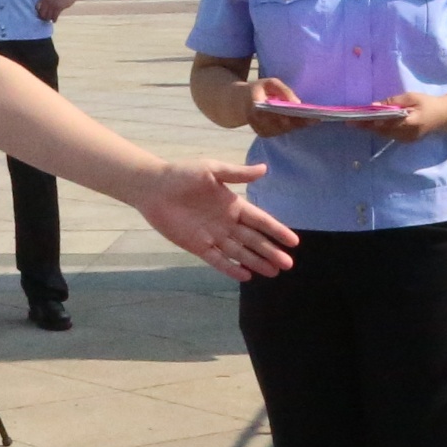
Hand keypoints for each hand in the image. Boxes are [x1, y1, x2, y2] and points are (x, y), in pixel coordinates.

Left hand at [33, 0, 79, 23]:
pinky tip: (54, 21)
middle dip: (43, 17)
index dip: (38, 12)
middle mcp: (47, 0)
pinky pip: (54, 17)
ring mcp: (53, 4)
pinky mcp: (59, 7)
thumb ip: (45, 2)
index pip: (36, 7)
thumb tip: (39, 14)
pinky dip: (54, 20)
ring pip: (48, 16)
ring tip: (50, 20)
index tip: (40, 16)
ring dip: (49, 19)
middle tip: (46, 19)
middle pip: (42, 13)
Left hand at [134, 159, 297, 278]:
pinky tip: (246, 276)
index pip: (260, 220)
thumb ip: (237, 174)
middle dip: (271, 251)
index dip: (277, 230)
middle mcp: (227, 222)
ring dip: (256, 262)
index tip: (294, 241)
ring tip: (273, 273)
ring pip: (239, 252)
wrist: (153, 187)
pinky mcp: (197, 246)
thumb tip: (265, 170)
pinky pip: (218, 259)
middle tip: (288, 264)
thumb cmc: (182, 174)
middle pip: (254, 240)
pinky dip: (231, 267)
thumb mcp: (212, 169)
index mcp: (233, 204)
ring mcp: (213, 236)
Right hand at [237, 75, 318, 139]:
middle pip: (282, 124)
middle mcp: (256, 121)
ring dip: (297, 125)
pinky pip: (280, 132)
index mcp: (255, 105)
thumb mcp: (269, 83)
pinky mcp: (263, 134)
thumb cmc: (257, 89)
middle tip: (316, 117)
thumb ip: (283, 90)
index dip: (292, 114)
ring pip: (282, 130)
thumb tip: (298, 102)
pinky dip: (291, 127)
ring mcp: (259, 129)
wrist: (238, 102)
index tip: (307, 112)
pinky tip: (302, 123)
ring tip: (312, 120)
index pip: (276, 112)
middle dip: (299, 121)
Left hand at [360, 89, 441, 143]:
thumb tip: (375, 105)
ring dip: (371, 129)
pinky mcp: (407, 141)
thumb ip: (394, 101)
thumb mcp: (411, 97)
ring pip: (384, 134)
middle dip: (366, 126)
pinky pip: (389, 136)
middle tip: (350, 121)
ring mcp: (407, 139)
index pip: (385, 123)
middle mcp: (407, 134)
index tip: (356, 119)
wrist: (444, 116)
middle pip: (382, 131)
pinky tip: (371, 125)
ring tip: (357, 122)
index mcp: (410, 122)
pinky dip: (380, 130)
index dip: (370, 122)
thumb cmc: (427, 103)